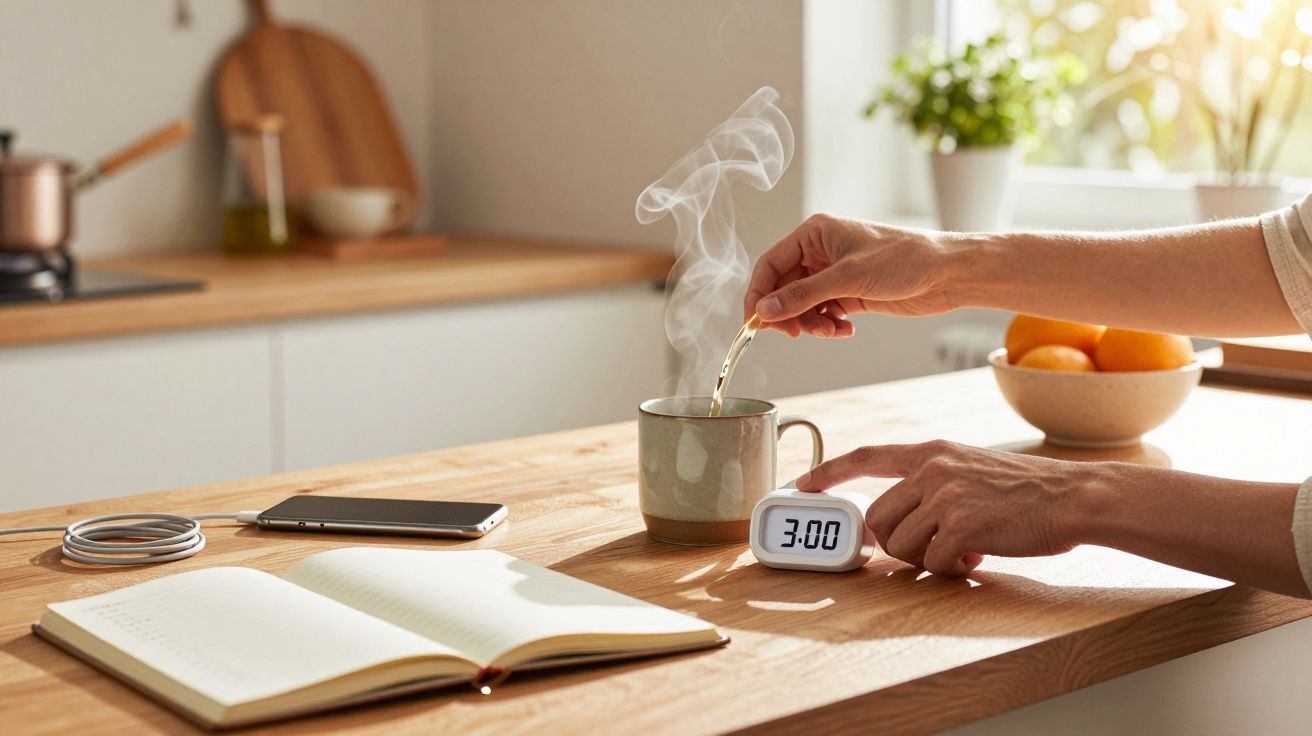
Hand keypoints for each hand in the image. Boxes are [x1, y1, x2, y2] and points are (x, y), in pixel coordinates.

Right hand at [744, 214, 960, 338]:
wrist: (946, 273)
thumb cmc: (903, 259)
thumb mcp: (848, 278)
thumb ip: (802, 295)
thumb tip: (764, 311)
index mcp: (815, 234)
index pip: (770, 264)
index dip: (758, 294)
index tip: (754, 322)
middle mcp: (820, 252)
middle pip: (783, 288)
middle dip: (788, 313)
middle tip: (795, 333)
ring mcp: (834, 274)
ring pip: (802, 305)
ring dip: (810, 323)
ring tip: (831, 330)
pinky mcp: (849, 293)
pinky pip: (822, 313)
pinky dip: (827, 326)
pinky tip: (845, 330)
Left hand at [796, 440, 1101, 576]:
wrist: (1074, 497)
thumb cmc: (1028, 491)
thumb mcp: (971, 468)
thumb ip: (932, 484)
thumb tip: (900, 520)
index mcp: (931, 452)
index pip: (866, 455)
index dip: (829, 471)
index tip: (804, 484)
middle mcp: (931, 469)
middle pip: (878, 519)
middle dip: (898, 543)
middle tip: (934, 547)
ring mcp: (944, 496)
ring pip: (899, 546)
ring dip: (926, 558)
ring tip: (963, 548)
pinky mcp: (961, 525)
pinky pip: (933, 562)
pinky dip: (952, 568)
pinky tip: (979, 555)